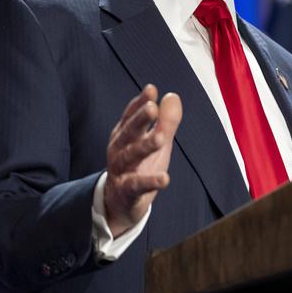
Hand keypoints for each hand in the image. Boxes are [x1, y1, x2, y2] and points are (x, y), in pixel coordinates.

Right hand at [104, 84, 181, 236]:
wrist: (121, 203)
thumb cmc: (140, 165)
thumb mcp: (156, 142)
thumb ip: (166, 121)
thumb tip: (172, 96)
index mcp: (125, 134)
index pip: (131, 115)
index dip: (140, 102)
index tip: (151, 89)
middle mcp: (119, 149)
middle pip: (129, 132)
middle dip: (140, 119)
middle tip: (152, 108)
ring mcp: (120, 170)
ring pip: (130, 156)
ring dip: (145, 146)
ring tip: (161, 138)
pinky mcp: (127, 191)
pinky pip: (137, 185)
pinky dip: (150, 182)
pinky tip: (165, 178)